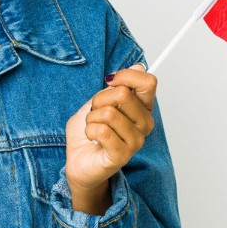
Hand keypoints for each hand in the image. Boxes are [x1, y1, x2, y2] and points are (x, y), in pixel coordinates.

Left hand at [64, 63, 157, 212]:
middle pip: (123, 94)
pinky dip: (89, 130)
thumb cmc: (90, 132)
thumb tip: (140, 66)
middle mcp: (145, 123)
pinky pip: (102, 130)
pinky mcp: (122, 154)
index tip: (109, 81)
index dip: (125, 76)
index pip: (148, 82)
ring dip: (91, 118)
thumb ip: (118, 86)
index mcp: (142, 108)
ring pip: (109, 112)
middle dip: (99, 100)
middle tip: (95, 113)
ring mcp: (136, 140)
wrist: (79, 161)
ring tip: (93, 128)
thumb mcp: (100, 101)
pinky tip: (92, 138)